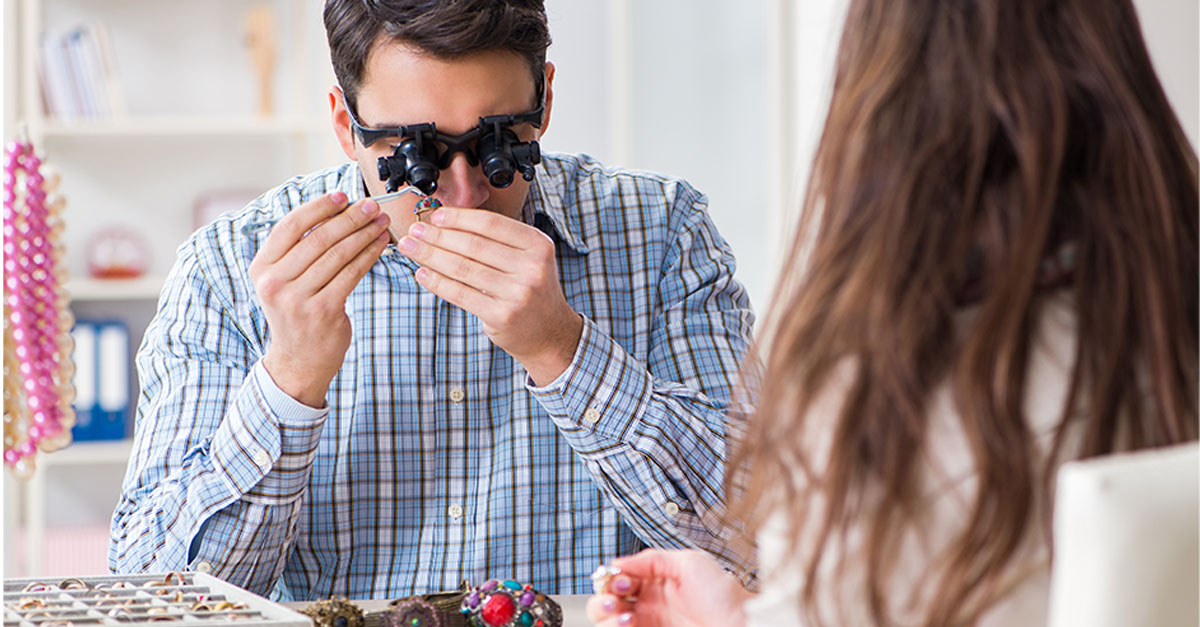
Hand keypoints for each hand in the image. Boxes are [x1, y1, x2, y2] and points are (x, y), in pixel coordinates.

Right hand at [249, 192, 390, 406]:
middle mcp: (275, 283)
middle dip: (349, 218)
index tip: (342, 196)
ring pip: (338, 255)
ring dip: (364, 234)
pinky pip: (351, 274)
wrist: (299, 359)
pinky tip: (380, 245)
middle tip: (370, 206)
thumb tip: (332, 209)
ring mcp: (298, 299)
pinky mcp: (323, 311)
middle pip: (318, 238)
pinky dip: (369, 256)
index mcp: (261, 268)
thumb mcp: (282, 280)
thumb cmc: (296, 311)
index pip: (290, 226)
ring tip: (380, 222)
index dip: (319, 207)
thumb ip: (296, 249)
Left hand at [397, 207, 582, 385]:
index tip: (435, 217)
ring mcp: (518, 293)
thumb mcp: (528, 258)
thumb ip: (499, 241)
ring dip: (431, 255)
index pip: (491, 224)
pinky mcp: (502, 315)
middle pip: (474, 245)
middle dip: (438, 236)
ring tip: (411, 248)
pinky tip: (422, 274)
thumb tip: (448, 223)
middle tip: (415, 231)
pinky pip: (461, 294)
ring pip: (463, 268)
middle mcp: (532, 267)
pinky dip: (437, 282)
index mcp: (538, 245)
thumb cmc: (531, 290)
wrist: (549, 332)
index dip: (459, 218)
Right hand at [586, 549, 750, 626]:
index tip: (620, 580)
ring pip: (607, 621)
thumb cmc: (723, 594)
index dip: (611, 578)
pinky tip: (629, 624)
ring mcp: (647, 624)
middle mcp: (647, 604)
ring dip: (606, 617)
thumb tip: (618, 563)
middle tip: (616, 600)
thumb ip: (652, 558)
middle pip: (606, 601)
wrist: (740, 623)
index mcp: (654, 581)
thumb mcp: (689, 562)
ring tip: (625, 616)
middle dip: (603, 599)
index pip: (617, 578)